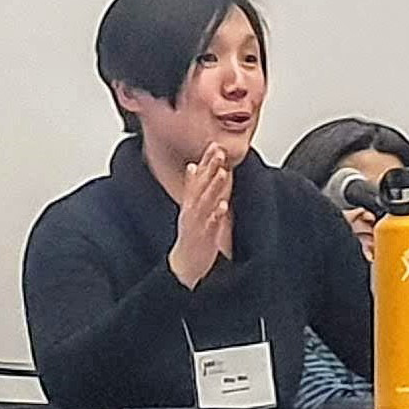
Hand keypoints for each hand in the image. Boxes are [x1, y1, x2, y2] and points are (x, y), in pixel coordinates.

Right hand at [168, 144, 234, 286]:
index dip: (206, 161)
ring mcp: (197, 222)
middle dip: (210, 168)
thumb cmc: (192, 233)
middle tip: (218, 152)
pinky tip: (223, 206)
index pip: (198, 177)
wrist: (185, 263)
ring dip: (213, 187)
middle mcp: (192, 209)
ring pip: (206, 202)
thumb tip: (192, 165)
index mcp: (191, 201)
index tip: (215, 145)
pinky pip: (210, 224)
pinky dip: (216, 215)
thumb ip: (193, 185)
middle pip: (202, 185)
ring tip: (221, 173)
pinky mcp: (203, 237)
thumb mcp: (190, 206)